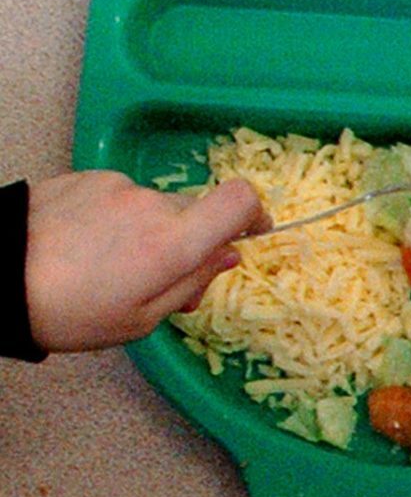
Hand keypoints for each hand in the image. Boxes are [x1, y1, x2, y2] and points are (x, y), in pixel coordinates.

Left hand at [23, 172, 267, 351]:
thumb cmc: (70, 312)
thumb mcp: (140, 320)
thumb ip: (192, 284)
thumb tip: (226, 254)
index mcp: (173, 243)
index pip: (239, 200)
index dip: (255, 214)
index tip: (250, 234)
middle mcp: (152, 203)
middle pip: (193, 213)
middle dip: (186, 242)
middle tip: (155, 280)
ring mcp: (117, 185)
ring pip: (153, 206)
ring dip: (145, 231)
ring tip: (105, 264)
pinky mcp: (86, 176)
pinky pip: (119, 196)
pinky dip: (113, 218)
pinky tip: (81, 245)